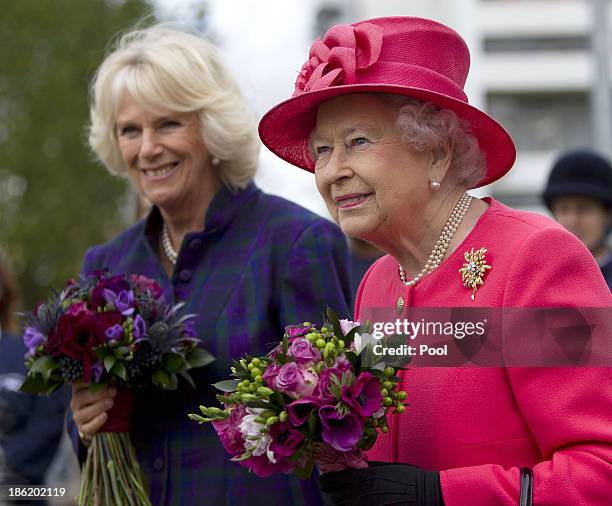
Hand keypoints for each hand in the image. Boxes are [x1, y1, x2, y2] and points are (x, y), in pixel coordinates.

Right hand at [70, 382, 115, 445]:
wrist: (102, 418)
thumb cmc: (104, 398)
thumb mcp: (105, 388)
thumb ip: (106, 383)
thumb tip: (113, 376)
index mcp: (79, 390)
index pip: (78, 383)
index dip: (90, 380)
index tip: (104, 379)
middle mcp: (76, 402)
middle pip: (80, 398)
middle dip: (98, 394)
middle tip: (113, 392)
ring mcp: (78, 416)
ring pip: (82, 414)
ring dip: (98, 407)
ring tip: (111, 402)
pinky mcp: (83, 429)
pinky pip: (86, 427)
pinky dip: (96, 422)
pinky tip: (105, 416)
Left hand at [319, 462, 443, 505]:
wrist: (427, 494)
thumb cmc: (409, 478)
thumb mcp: (385, 468)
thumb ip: (367, 468)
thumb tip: (353, 467)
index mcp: (363, 477)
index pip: (332, 481)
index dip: (326, 482)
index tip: (326, 482)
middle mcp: (362, 494)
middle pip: (334, 499)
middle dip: (331, 496)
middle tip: (333, 493)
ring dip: (341, 504)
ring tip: (343, 501)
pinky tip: (357, 505)